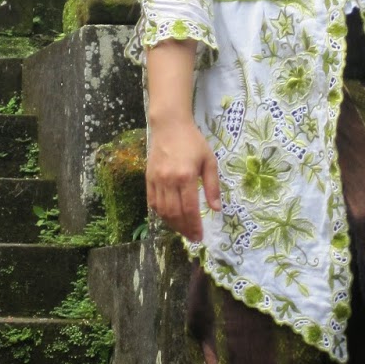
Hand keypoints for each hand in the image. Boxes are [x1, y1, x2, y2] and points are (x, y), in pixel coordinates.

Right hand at [146, 116, 220, 240]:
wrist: (169, 126)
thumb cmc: (193, 141)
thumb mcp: (209, 161)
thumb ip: (212, 186)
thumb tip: (216, 209)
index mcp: (186, 176)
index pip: (189, 209)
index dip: (195, 225)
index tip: (200, 236)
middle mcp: (169, 180)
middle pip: (175, 213)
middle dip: (184, 229)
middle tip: (193, 237)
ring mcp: (156, 180)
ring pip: (162, 211)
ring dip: (173, 224)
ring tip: (183, 230)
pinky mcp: (148, 178)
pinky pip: (152, 202)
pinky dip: (160, 214)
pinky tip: (169, 218)